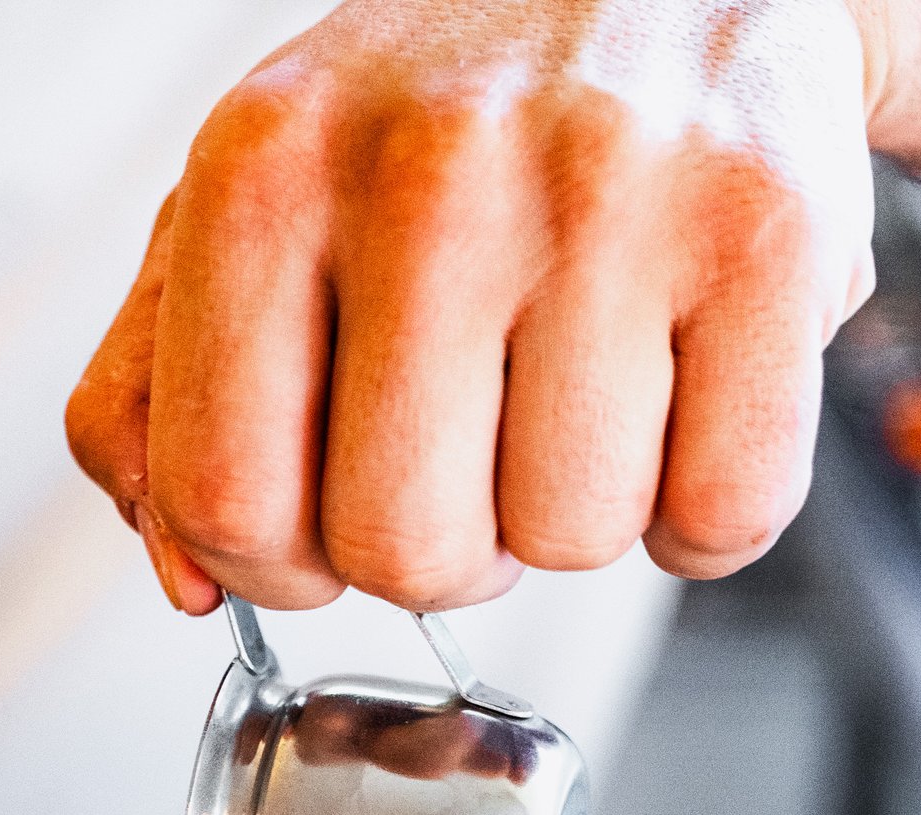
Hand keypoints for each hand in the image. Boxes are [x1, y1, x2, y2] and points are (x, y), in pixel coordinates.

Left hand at [67, 0, 883, 615]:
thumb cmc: (441, 126)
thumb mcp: (253, 214)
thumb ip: (155, 400)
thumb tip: (188, 581)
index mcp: (263, 171)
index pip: (227, 500)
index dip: (279, 568)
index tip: (326, 521)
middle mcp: (427, 170)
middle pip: (402, 551)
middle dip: (442, 552)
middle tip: (471, 453)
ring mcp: (607, 194)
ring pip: (568, 542)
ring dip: (574, 517)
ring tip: (575, 394)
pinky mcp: (765, 231)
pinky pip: (724, 510)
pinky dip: (702, 509)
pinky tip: (677, 405)